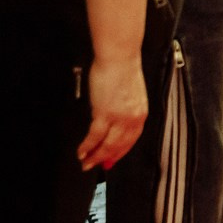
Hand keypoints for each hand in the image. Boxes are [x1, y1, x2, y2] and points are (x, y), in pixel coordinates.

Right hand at [77, 52, 146, 170]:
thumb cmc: (122, 68)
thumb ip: (125, 109)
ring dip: (95, 156)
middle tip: (95, 166)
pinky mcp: (105, 113)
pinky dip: (87, 146)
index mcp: (140, 113)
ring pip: (107, 145)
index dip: (120, 153)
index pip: (132, 140)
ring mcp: (120, 117)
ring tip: (86, 162)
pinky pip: (95, 136)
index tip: (112, 160)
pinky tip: (81, 151)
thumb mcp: (130, 94)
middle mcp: (133, 117)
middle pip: (119, 146)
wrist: (119, 56)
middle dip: (106, 159)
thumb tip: (115, 122)